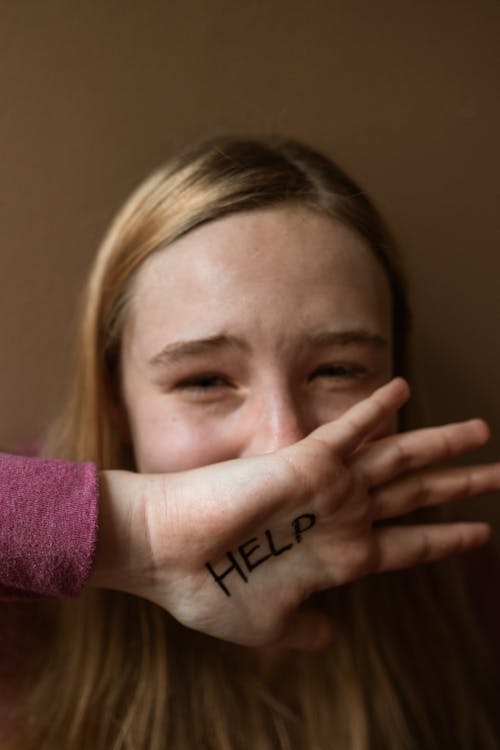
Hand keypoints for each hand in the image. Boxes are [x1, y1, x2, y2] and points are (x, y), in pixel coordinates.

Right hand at [90, 378, 499, 650]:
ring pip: (397, 459)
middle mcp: (340, 517)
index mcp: (338, 557)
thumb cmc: (209, 590)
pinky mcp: (303, 463)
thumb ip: (307, 625)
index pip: (407, 545)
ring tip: (480, 432)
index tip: (478, 534)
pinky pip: (348, 429)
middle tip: (497, 476)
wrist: (165, 555)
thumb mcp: (268, 625)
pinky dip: (375, 408)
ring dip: (438, 445)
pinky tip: (401, 389)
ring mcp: (327, 488)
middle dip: (459, 486)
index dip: (444, 539)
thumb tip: (330, 635)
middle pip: (415, 497)